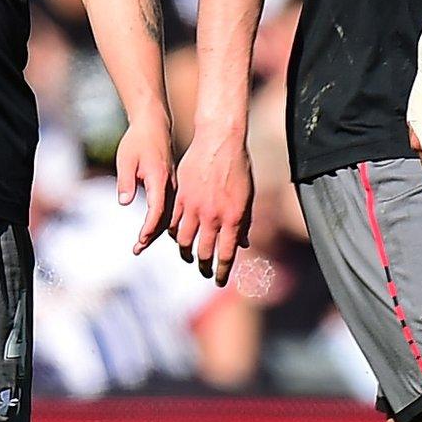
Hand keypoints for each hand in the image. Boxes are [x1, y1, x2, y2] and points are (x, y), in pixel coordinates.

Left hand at [114, 118, 172, 254]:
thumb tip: (124, 202)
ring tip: (141, 244)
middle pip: (165, 217)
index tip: (139, 240)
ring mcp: (173, 185)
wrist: (153, 125)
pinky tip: (152, 229)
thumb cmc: (137, 141)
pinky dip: (161, 221)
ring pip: (169, 214)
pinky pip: (170, 208)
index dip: (149, 228)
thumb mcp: (126, 159)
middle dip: (151, 236)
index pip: (157, 209)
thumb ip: (125, 181)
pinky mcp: (172, 184)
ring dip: (156, 231)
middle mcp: (171, 184)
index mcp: (160, 178)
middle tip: (137, 250)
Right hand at [171, 126, 251, 285]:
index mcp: (233, 218)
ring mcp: (195, 206)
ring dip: (187, 252)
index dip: (223, 271)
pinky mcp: (181, 196)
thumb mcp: (248, 197)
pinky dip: (175, 232)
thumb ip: (244, 222)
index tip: (220, 280)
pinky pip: (174, 222)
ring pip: (185, 240)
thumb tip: (243, 243)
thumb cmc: (238, 167)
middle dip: (204, 266)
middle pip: (204, 251)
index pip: (226, 254)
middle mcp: (213, 216)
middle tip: (204, 271)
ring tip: (189, 256)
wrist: (220, 140)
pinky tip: (178, 236)